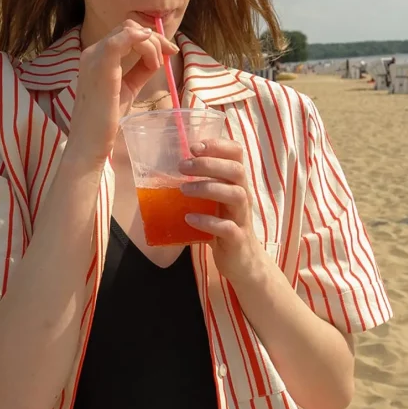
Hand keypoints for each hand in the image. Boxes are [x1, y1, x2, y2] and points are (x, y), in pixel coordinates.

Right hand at [67, 20, 178, 165]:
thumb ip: (139, 71)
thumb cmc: (105, 121)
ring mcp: (94, 57)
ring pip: (130, 30)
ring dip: (152, 44)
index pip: (126, 33)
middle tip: (169, 55)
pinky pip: (122, 38)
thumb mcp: (127, 90)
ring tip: (157, 66)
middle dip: (155, 38)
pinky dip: (142, 42)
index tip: (169, 52)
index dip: (151, 38)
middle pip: (129, 27)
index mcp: (96, 57)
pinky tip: (154, 57)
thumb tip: (158, 58)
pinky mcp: (101, 65)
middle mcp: (92, 52)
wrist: (90, 143)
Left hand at [179, 139, 267, 284]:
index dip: (219, 145)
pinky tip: (189, 219)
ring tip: (184, 190)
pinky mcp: (237, 239)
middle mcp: (243, 197)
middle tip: (183, 166)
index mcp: (236, 184)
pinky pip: (227, 228)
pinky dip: (207, 221)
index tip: (195, 146)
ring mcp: (242, 218)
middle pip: (236, 170)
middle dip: (209, 164)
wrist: (243, 262)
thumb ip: (201, 184)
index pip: (237, 155)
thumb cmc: (224, 226)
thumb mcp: (215, 201)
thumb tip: (164, 169)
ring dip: (208, 188)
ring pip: (236, 195)